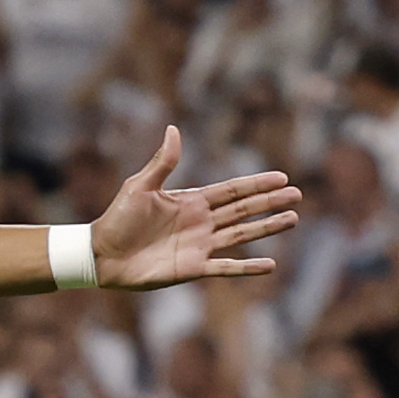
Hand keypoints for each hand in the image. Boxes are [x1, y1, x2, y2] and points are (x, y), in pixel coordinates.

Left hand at [91, 127, 298, 290]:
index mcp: (191, 200)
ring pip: (241, 234)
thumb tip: (174, 129)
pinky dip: (247, 268)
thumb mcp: (140, 186)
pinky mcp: (192, 268)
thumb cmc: (117, 219)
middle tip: (297, 195)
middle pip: (243, 210)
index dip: (256, 184)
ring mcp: (199, 245)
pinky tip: (270, 265)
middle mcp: (200, 222)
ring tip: (292, 219)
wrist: (101, 255)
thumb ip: (162, 162)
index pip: (232, 189)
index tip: (282, 177)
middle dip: (270, 202)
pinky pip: (225, 267)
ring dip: (266, 228)